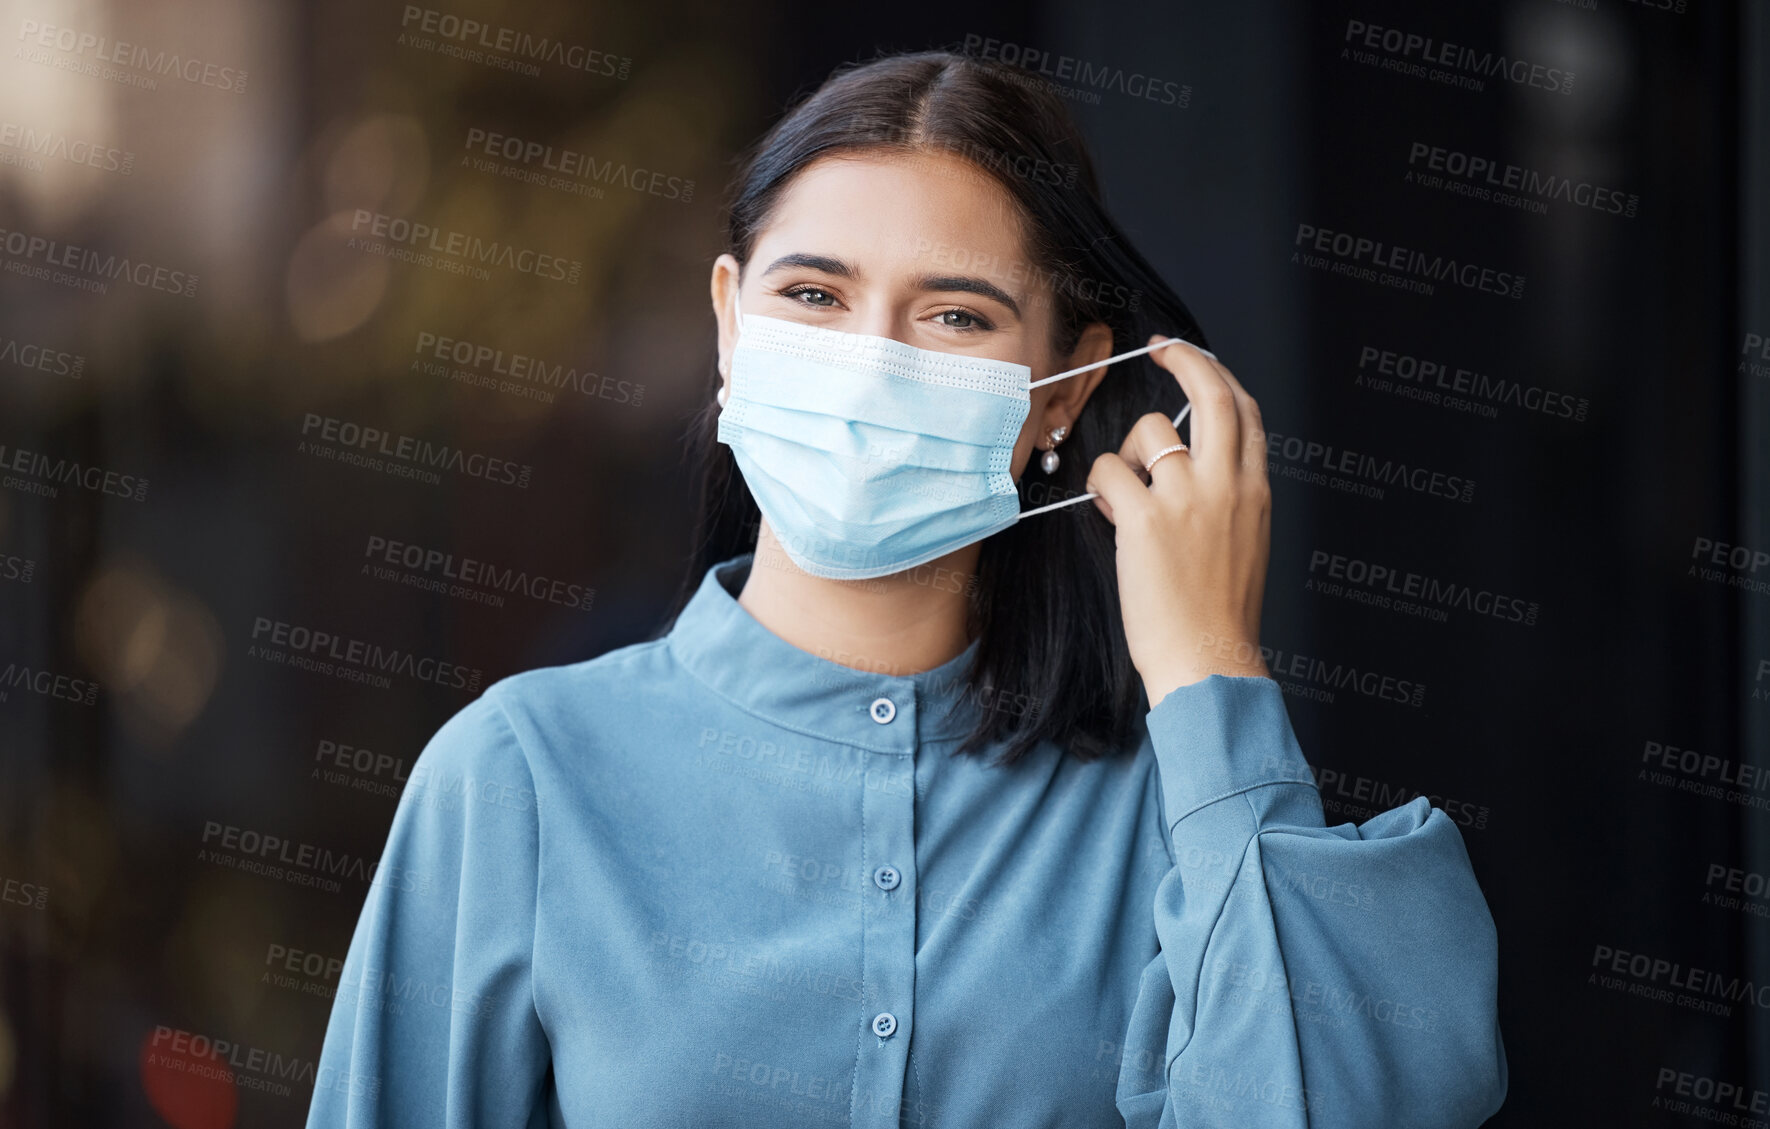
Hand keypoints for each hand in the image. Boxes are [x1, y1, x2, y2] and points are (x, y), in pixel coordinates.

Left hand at [1085, 335, 1272, 707]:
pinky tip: (1107, 510)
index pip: (1245, 409)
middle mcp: (1227, 484)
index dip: (1218, 373)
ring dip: (1127, 451)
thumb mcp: (1243, 541)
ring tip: (1124, 493)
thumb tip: (1178, 468)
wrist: (1209, 660)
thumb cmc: (1219, 613)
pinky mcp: (1146, 519)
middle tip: (1160, 347)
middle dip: (1185, 357)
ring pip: (1150, 430)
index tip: (1194, 358)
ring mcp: (1188, 498)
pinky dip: (1101, 483)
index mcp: (1255, 490)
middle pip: (1213, 392)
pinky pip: (1110, 469)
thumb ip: (1223, 497)